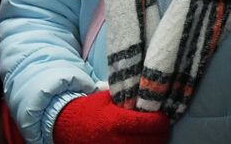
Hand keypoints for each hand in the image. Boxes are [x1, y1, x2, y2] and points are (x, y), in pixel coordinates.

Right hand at [53, 90, 170, 143]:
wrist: (66, 126)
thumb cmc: (90, 108)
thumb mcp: (107, 98)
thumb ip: (127, 96)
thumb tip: (148, 92)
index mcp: (116, 120)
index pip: (148, 124)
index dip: (161, 121)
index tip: (164, 116)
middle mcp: (116, 139)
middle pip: (150, 141)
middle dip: (161, 134)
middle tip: (164, 127)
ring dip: (153, 143)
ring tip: (156, 136)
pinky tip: (143, 142)